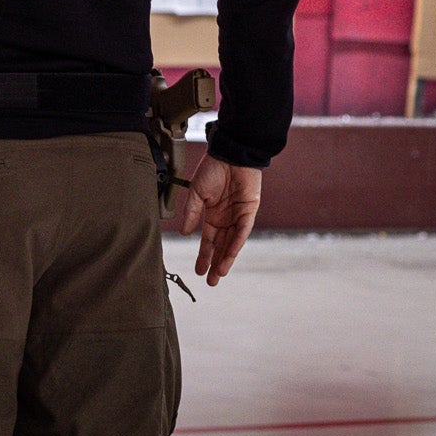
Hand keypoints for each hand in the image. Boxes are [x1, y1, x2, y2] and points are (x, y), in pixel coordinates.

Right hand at [181, 154, 260, 285]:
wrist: (230, 154)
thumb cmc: (213, 169)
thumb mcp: (197, 193)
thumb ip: (192, 213)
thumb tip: (186, 233)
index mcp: (212, 214)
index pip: (208, 240)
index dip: (203, 255)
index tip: (198, 270)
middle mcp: (226, 218)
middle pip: (221, 246)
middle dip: (215, 264)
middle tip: (211, 282)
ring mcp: (238, 216)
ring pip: (232, 242)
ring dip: (226, 258)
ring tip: (218, 274)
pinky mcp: (249, 211)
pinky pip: (242, 230)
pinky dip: (236, 243)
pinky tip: (230, 255)